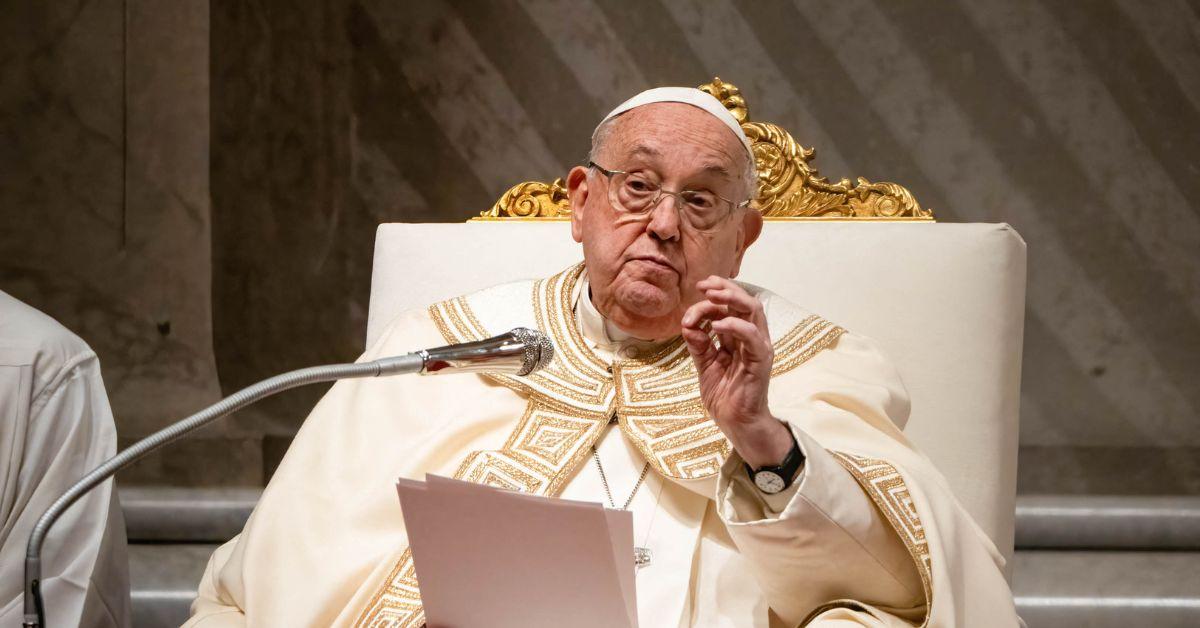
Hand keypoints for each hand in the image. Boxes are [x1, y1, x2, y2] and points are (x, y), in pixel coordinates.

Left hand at [681, 276, 792, 467]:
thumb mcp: (704, 364)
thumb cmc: (724, 395)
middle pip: (745, 301)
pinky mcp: (761, 361)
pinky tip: (716, 325)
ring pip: (753, 311)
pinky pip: (753, 336)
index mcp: (738, 338)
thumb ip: (698, 344)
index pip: (731, 305)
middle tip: (704, 286)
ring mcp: (758, 348)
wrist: (735, 423)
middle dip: (725, 288)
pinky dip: (735, 325)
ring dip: (731, 298)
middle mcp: (751, 338)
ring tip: (711, 296)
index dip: (715, 294)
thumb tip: (688, 324)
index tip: (697, 290)